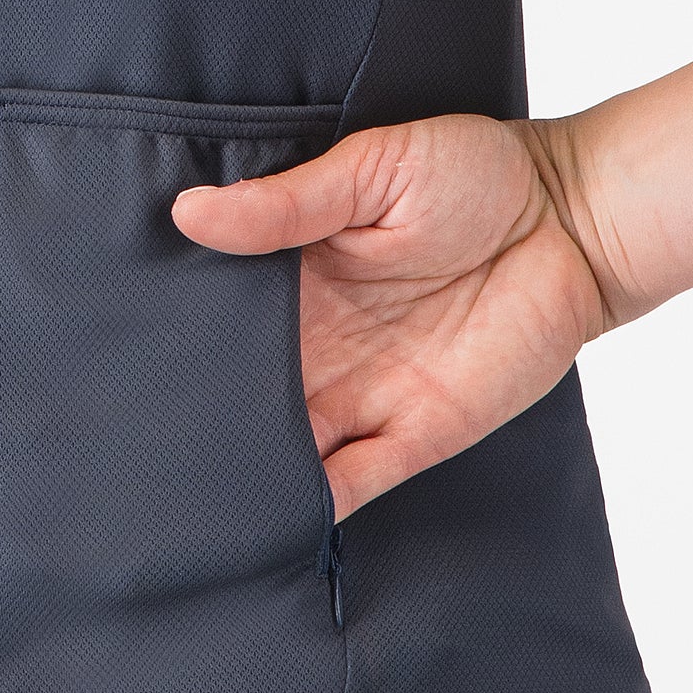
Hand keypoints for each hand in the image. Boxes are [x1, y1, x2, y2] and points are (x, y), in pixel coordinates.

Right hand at [172, 114, 607, 521]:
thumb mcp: (370, 170)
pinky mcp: (414, 436)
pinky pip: (350, 485)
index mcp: (289, 286)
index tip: (117, 366)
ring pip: (283, 453)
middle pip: (239, 403)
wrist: (575, 218)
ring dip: (243, 474)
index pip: (216, 331)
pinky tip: (269, 522)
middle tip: (131, 448)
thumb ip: (286, 205)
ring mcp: (360, 399)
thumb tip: (190, 212)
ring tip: (182, 499)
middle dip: (196, 425)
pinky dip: (312, 507)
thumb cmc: (474, 175)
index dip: (173, 349)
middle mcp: (314, 351)